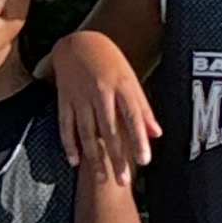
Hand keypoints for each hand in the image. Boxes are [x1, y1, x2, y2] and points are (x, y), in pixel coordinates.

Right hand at [51, 32, 157, 185]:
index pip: (133, 117)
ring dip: (95, 157)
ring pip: (87, 132)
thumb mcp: (131, 79)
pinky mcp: (64, 100)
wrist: (78, 42)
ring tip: (102, 178)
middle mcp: (100, 92)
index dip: (138, 139)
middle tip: (123, 180)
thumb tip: (157, 133)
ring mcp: (80, 97)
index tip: (144, 160)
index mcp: (121, 86)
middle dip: (117, 157)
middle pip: (110, 130)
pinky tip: (75, 162)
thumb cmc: (110, 62)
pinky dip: (69, 144)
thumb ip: (143, 108)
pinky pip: (65, 125)